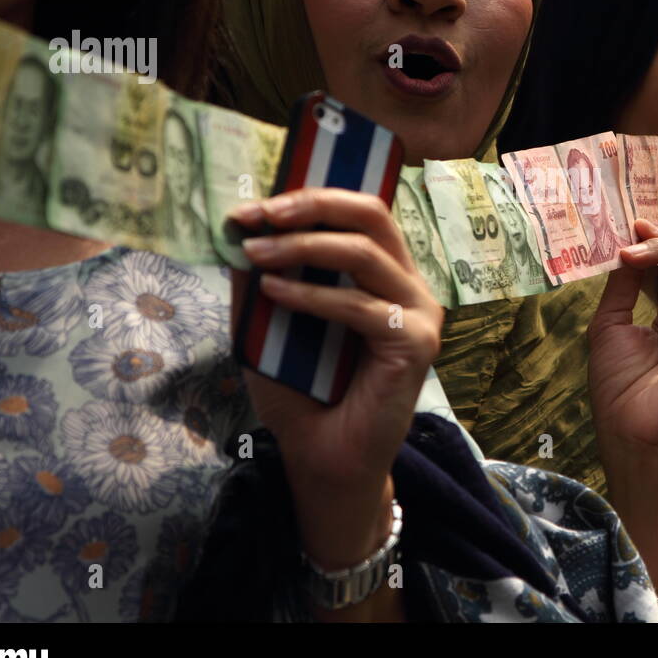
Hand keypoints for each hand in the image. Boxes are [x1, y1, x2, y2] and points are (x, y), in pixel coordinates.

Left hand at [227, 189, 443, 493]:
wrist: (322, 459)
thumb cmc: (302, 394)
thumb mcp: (268, 326)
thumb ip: (263, 279)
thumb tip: (238, 230)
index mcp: (383, 274)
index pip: (358, 213)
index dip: (307, 198)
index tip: (250, 209)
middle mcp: (409, 286)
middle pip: (372, 215)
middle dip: (312, 205)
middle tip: (261, 214)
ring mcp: (419, 314)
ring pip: (365, 252)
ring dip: (303, 246)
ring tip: (256, 255)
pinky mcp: (416, 344)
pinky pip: (361, 306)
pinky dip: (313, 295)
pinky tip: (274, 293)